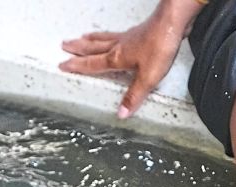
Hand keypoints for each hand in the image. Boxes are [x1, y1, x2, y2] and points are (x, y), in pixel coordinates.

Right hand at [60, 6, 192, 119]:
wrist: (172, 23)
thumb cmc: (159, 47)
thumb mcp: (147, 78)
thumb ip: (133, 96)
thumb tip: (121, 114)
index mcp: (117, 58)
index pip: (92, 64)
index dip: (77, 66)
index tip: (63, 65)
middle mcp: (119, 46)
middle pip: (93, 47)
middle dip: (78, 49)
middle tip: (64, 46)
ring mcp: (128, 37)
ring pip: (103, 38)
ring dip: (90, 39)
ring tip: (82, 37)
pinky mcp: (138, 32)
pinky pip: (115, 34)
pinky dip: (108, 35)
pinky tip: (113, 36)